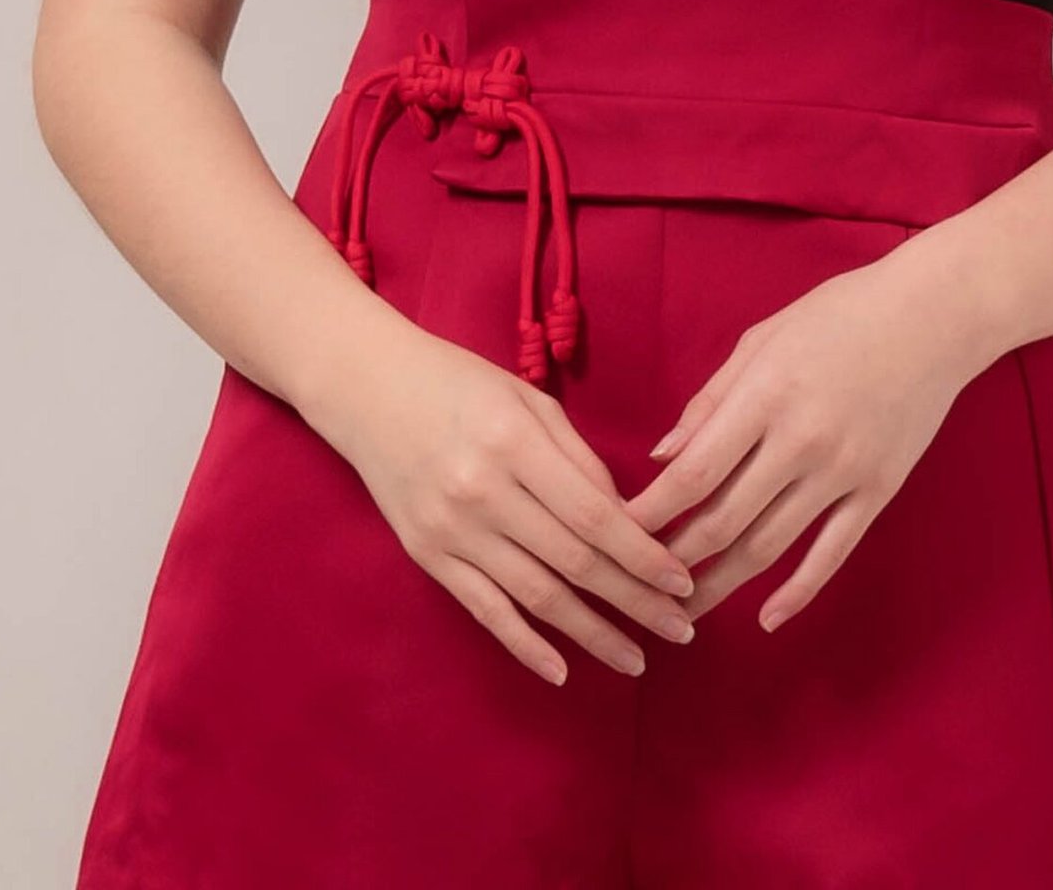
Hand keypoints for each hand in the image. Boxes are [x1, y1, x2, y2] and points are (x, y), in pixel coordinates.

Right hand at [321, 315, 697, 683]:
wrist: (367, 387)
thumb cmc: (459, 382)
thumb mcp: (527, 399)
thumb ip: (578, 458)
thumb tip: (626, 518)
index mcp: (515, 443)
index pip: (595, 515)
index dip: (644, 556)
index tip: (684, 582)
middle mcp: (483, 492)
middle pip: (574, 562)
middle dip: (635, 601)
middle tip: (681, 630)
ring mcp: (451, 530)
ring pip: (536, 596)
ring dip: (592, 633)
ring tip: (637, 658)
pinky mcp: (427, 556)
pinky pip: (485, 610)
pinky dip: (525, 646)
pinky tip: (562, 670)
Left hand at [621, 241, 970, 631]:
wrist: (934, 315)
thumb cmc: (839, 314)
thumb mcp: (761, 339)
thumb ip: (710, 401)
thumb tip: (662, 457)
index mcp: (765, 395)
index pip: (695, 473)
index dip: (651, 511)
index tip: (616, 534)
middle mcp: (802, 440)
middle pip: (724, 520)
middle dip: (674, 560)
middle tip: (638, 584)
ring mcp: (844, 470)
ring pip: (769, 545)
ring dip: (720, 584)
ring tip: (683, 612)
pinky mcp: (877, 490)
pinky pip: (832, 553)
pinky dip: (798, 592)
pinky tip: (767, 618)